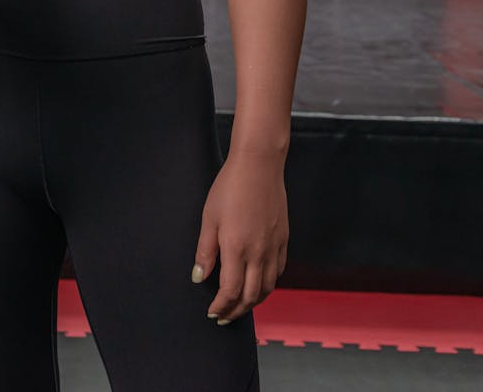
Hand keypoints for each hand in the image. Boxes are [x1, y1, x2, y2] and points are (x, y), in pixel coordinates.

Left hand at [192, 149, 288, 325]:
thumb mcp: (209, 218)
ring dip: (253, 302)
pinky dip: (268, 284)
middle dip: (236, 311)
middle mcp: (259, 252)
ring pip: (267, 287)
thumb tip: (199, 277)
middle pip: (251, 296)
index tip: (212, 312)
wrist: (258, 165)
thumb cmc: (229, 187)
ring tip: (240, 306)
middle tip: (224, 317)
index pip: (230, 292)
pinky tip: (259, 284)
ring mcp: (274, 246)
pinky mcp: (283, 239)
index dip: (220, 306)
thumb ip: (205, 251)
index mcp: (237, 248)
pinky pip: (279, 271)